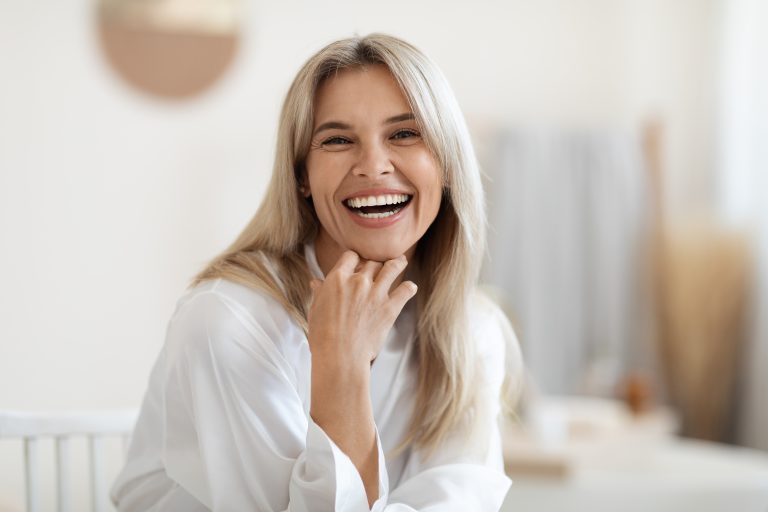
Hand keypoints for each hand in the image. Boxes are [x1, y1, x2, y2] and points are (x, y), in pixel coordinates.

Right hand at [307, 250, 416, 371]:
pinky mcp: (390, 308)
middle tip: (379, 266)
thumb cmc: (323, 336)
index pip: (350, 256)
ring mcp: (376, 293)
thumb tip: (316, 282)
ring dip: (397, 263)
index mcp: (337, 279)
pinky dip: (409, 288)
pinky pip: (406, 290)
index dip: (355, 258)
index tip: (358, 262)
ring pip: (392, 267)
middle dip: (375, 263)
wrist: (339, 356)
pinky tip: (409, 288)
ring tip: (400, 262)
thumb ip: (320, 293)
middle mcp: (358, 281)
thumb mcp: (315, 310)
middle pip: (372, 261)